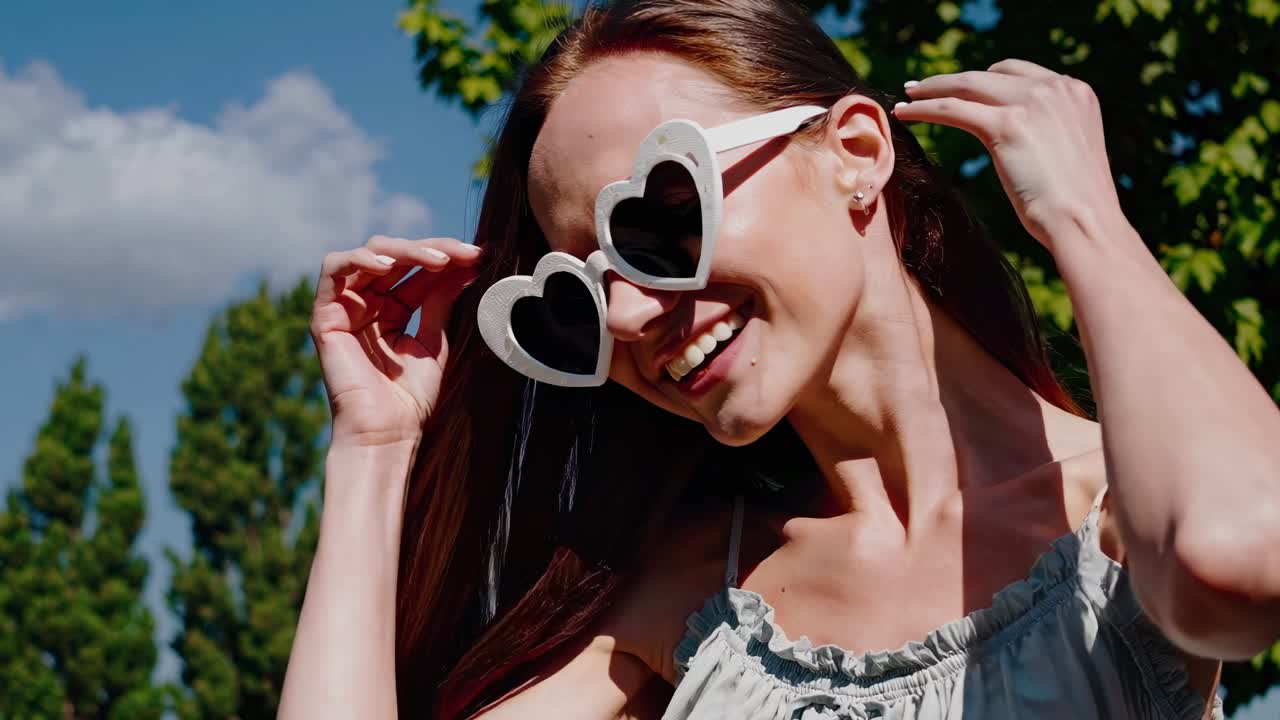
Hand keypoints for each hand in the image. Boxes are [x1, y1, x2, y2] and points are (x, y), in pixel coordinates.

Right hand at [310, 236, 482, 448]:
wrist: (387, 433)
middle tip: (465, 254)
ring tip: (438, 260)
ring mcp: (344, 307)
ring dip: (405, 250)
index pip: (416, 269)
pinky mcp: (324, 315)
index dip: (446, 257)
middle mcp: (365, 304)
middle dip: (433, 249)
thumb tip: (466, 265)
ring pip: (369, 255)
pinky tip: (389, 266)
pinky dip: (360, 258)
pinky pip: (333, 269)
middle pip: (395, 255)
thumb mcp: (433, 340)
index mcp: (390, 310)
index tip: (478, 256)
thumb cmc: (410, 398)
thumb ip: (441, 301)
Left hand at [893, 59, 1124, 247]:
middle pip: (991, 74)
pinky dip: (924, 109)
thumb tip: (1020, 139)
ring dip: (933, 89)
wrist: (1084, 223)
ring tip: (909, 97)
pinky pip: (952, 109)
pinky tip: (904, 114)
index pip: (1019, 74)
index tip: (961, 88)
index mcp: (1076, 92)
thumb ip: (1048, 133)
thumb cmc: (1075, 206)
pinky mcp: (1007, 125)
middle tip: (923, 87)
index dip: (986, 80)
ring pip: (966, 85)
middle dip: (954, 80)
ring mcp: (1032, 103)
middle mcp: (1056, 89)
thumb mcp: (1068, 154)